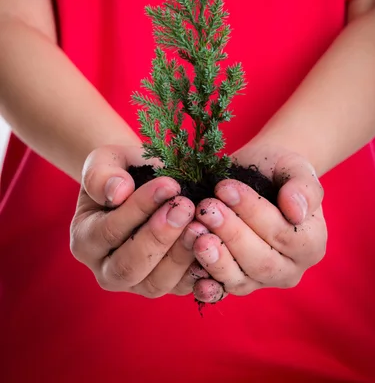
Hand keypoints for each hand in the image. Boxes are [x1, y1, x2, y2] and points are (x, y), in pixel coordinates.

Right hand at [70, 144, 212, 297]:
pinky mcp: (167, 287)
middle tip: (185, 206)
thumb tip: (117, 193)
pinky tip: (214, 245)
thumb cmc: (122, 171)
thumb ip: (102, 174)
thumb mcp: (106, 161)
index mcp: (85, 239)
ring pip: (156, 283)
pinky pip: (184, 288)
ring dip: (181, 255)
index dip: (139, 209)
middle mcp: (106, 270)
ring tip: (201, 224)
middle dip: (159, 237)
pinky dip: (200, 271)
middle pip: (129, 267)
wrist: (142, 184)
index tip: (169, 184)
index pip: (108, 231)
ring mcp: (137, 284)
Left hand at [191, 144, 326, 301]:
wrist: (259, 174)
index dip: (253, 213)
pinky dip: (205, 284)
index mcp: (312, 244)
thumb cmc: (279, 169)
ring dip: (215, 259)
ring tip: (195, 233)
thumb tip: (296, 212)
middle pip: (261, 261)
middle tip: (206, 209)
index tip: (225, 188)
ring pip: (240, 280)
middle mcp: (290, 269)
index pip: (283, 234)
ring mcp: (261, 281)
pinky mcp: (235, 283)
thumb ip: (303, 189)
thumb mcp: (296, 168)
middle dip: (231, 234)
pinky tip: (190, 271)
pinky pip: (220, 290)